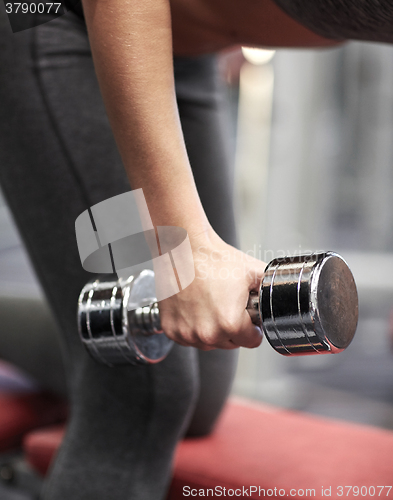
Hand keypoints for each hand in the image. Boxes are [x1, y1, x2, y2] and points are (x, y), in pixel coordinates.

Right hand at [158, 229, 265, 349]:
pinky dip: (192, 327)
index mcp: (230, 324)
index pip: (252, 341)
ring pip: (209, 343)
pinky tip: (195, 308)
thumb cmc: (213, 259)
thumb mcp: (253, 272)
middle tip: (227, 304)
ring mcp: (187, 334)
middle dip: (233, 328)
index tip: (247, 314)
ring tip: (210, 304)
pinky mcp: (171, 329)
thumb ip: (271, 290)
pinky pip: (188, 338)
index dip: (252, 327)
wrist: (183, 250)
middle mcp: (207, 334)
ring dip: (212, 330)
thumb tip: (286, 295)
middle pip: (230, 344)